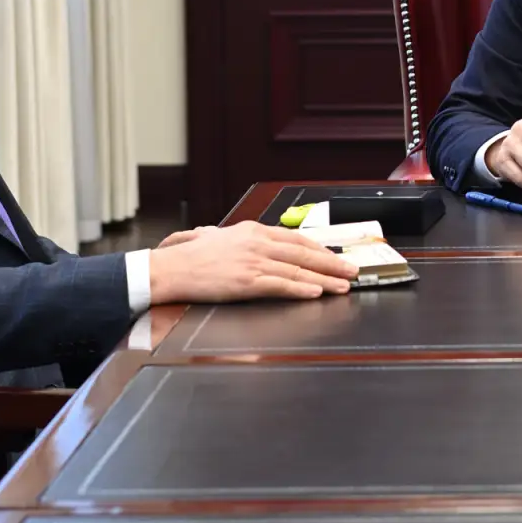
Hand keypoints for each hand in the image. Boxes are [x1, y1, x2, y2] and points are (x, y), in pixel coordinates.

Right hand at [149, 221, 357, 302]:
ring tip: (343, 285)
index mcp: (253, 230)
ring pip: (298, 270)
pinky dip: (301, 288)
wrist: (169, 268)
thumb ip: (235, 237)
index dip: (320, 249)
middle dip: (332, 263)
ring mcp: (253, 262)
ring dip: (325, 278)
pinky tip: (316, 292)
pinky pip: (281, 285)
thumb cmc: (189, 256)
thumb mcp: (217, 236)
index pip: (296, 238)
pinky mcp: (246, 282)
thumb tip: (236, 236)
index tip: (335, 256)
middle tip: (352, 270)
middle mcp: (257, 242)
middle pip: (304, 253)